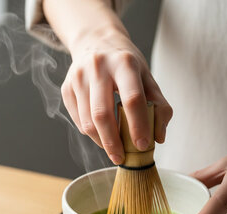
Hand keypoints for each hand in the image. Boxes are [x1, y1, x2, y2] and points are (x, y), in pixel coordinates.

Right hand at [62, 30, 171, 163]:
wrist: (96, 42)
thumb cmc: (125, 64)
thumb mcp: (147, 77)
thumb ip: (159, 105)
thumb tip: (158, 137)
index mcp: (124, 63)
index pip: (132, 99)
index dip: (138, 125)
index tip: (143, 145)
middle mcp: (98, 68)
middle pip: (103, 114)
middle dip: (113, 142)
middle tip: (122, 158)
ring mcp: (78, 78)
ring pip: (87, 122)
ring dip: (101, 141)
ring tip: (113, 149)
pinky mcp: (66, 88)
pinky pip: (78, 121)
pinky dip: (91, 133)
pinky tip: (102, 134)